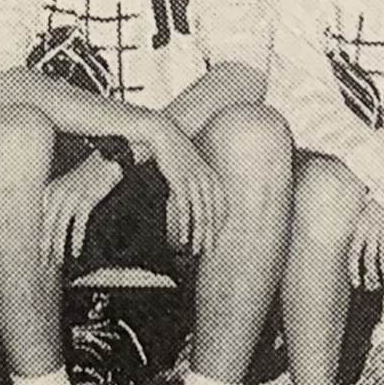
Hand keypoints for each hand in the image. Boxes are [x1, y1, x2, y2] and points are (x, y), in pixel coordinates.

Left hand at [41, 154, 122, 265]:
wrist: (107, 160)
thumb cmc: (88, 175)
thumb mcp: (68, 186)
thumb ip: (59, 202)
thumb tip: (54, 226)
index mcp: (50, 190)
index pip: (42, 219)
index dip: (40, 237)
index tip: (40, 253)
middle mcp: (57, 193)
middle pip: (47, 225)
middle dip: (45, 246)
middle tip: (44, 263)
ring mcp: (71, 196)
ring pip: (60, 227)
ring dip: (58, 246)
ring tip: (58, 261)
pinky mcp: (86, 199)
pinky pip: (78, 225)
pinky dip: (76, 240)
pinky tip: (76, 251)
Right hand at [144, 120, 226, 255]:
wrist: (162, 133)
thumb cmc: (175, 151)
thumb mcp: (191, 165)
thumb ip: (197, 180)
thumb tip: (196, 197)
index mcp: (212, 176)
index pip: (222, 207)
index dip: (220, 225)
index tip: (215, 239)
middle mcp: (207, 179)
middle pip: (212, 214)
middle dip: (211, 235)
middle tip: (208, 251)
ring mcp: (194, 180)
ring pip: (200, 214)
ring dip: (198, 235)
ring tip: (195, 250)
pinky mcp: (179, 181)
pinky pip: (184, 209)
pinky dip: (184, 225)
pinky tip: (182, 238)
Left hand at [348, 199, 383, 290]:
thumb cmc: (375, 203)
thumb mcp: (361, 214)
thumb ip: (354, 233)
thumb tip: (340, 245)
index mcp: (360, 227)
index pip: (355, 253)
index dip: (355, 271)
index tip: (356, 284)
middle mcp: (373, 230)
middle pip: (371, 259)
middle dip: (371, 277)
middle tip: (372, 288)